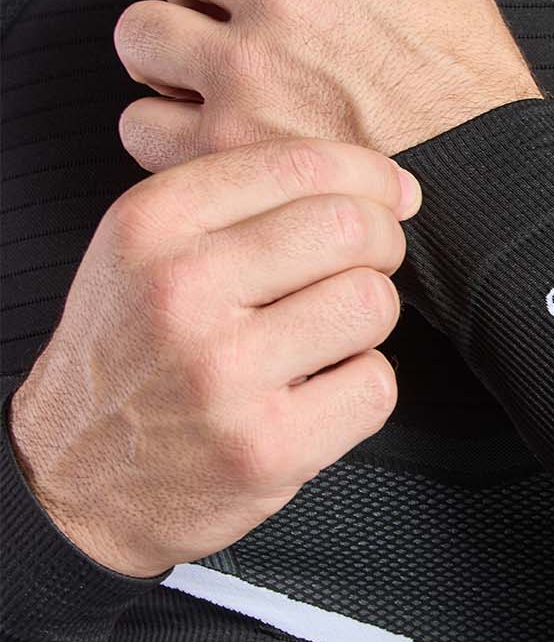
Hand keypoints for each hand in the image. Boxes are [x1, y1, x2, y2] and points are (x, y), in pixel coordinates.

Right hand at [7, 137, 421, 578]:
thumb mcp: (149, 248)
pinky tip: (317, 392)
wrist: (74, 477)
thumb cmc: (134, 351)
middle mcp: (181, 291)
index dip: (369, 176)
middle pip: (349, 228)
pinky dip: (361, 387)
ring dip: (368, 318)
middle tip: (368, 266)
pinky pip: (374, 385)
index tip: (389, 197)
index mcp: (153, 224)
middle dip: (382, 243)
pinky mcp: (264, 448)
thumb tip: (391, 187)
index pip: (300, 164)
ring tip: (329, 334)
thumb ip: (248, 201)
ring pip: (371, 303)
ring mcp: (223, 374)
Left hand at [113, 0, 544, 172]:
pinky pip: (142, 122)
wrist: (492, 192)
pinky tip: (202, 134)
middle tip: (208, 5)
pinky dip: (166, 130)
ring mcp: (248, 68)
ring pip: (140, 30)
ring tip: (197, 74)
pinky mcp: (226, 144)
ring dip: (166, 50)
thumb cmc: (479, 102)